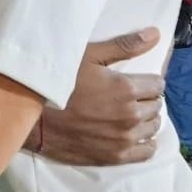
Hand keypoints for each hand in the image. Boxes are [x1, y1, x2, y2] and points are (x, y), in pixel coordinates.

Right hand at [29, 28, 164, 165]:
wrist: (34, 117)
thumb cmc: (59, 81)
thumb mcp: (88, 56)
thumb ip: (124, 46)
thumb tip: (155, 35)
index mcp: (126, 88)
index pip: (157, 84)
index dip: (147, 80)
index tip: (134, 80)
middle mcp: (131, 115)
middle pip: (156, 105)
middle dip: (146, 97)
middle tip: (128, 95)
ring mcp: (125, 138)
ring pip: (153, 127)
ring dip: (145, 118)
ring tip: (127, 112)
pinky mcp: (117, 156)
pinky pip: (147, 151)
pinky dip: (145, 141)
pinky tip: (132, 133)